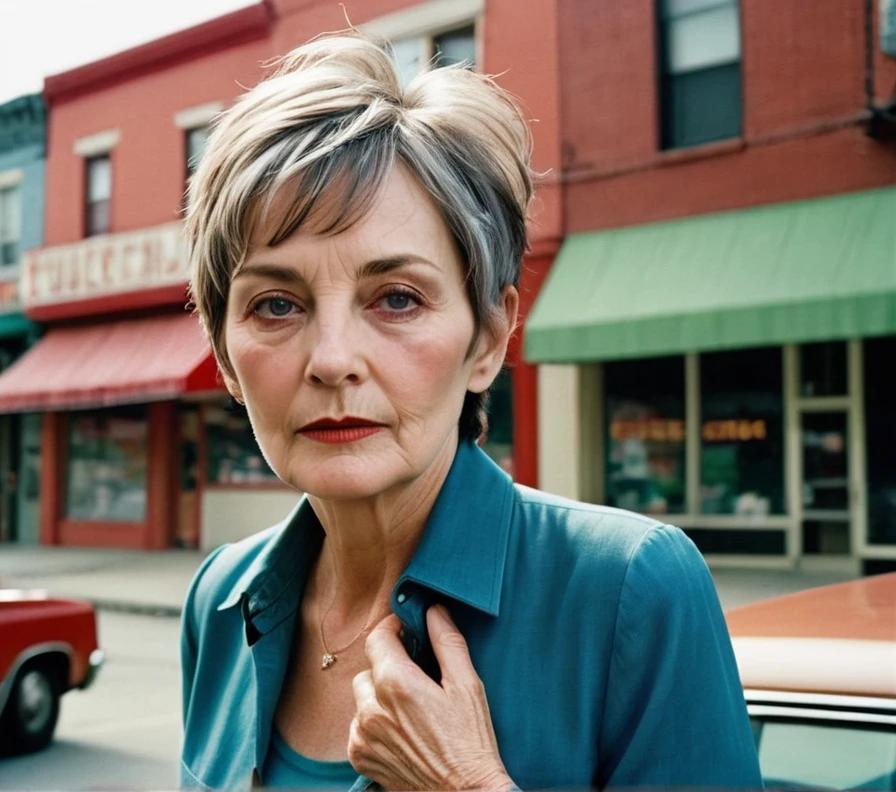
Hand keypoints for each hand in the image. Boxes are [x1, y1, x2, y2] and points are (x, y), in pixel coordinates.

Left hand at [348, 604, 513, 790]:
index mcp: (397, 683)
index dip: (392, 628)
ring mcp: (362, 735)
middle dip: (389, 664)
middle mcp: (372, 708)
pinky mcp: (360, 757)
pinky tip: (401, 730)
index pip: (377, 637)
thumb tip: (434, 610)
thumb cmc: (471, 742)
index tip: (406, 629)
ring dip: (379, 694)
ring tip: (410, 708)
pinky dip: (373, 722)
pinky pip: (357, 725)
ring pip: (361, 697)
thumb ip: (447, 641)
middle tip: (416, 675)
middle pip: (369, 666)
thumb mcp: (467, 685)